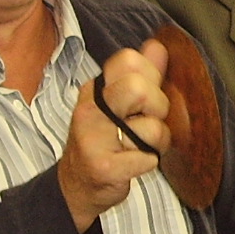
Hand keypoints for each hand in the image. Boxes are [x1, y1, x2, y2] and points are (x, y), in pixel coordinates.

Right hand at [57, 41, 170, 231]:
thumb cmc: (102, 142)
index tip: (143, 97)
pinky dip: (149, 164)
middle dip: (158, 107)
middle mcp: (91, 109)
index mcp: (96, 90)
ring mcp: (94, 137)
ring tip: (141, 147)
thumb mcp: (116, 105)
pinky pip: (149, 158)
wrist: (76, 186)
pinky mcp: (104, 166)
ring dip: (158, 142)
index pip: (129, 59)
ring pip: (152, 128)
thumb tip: (157, 47)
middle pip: (140, 87)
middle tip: (148, 121)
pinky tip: (134, 163)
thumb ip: (140, 75)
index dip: (150, 75)